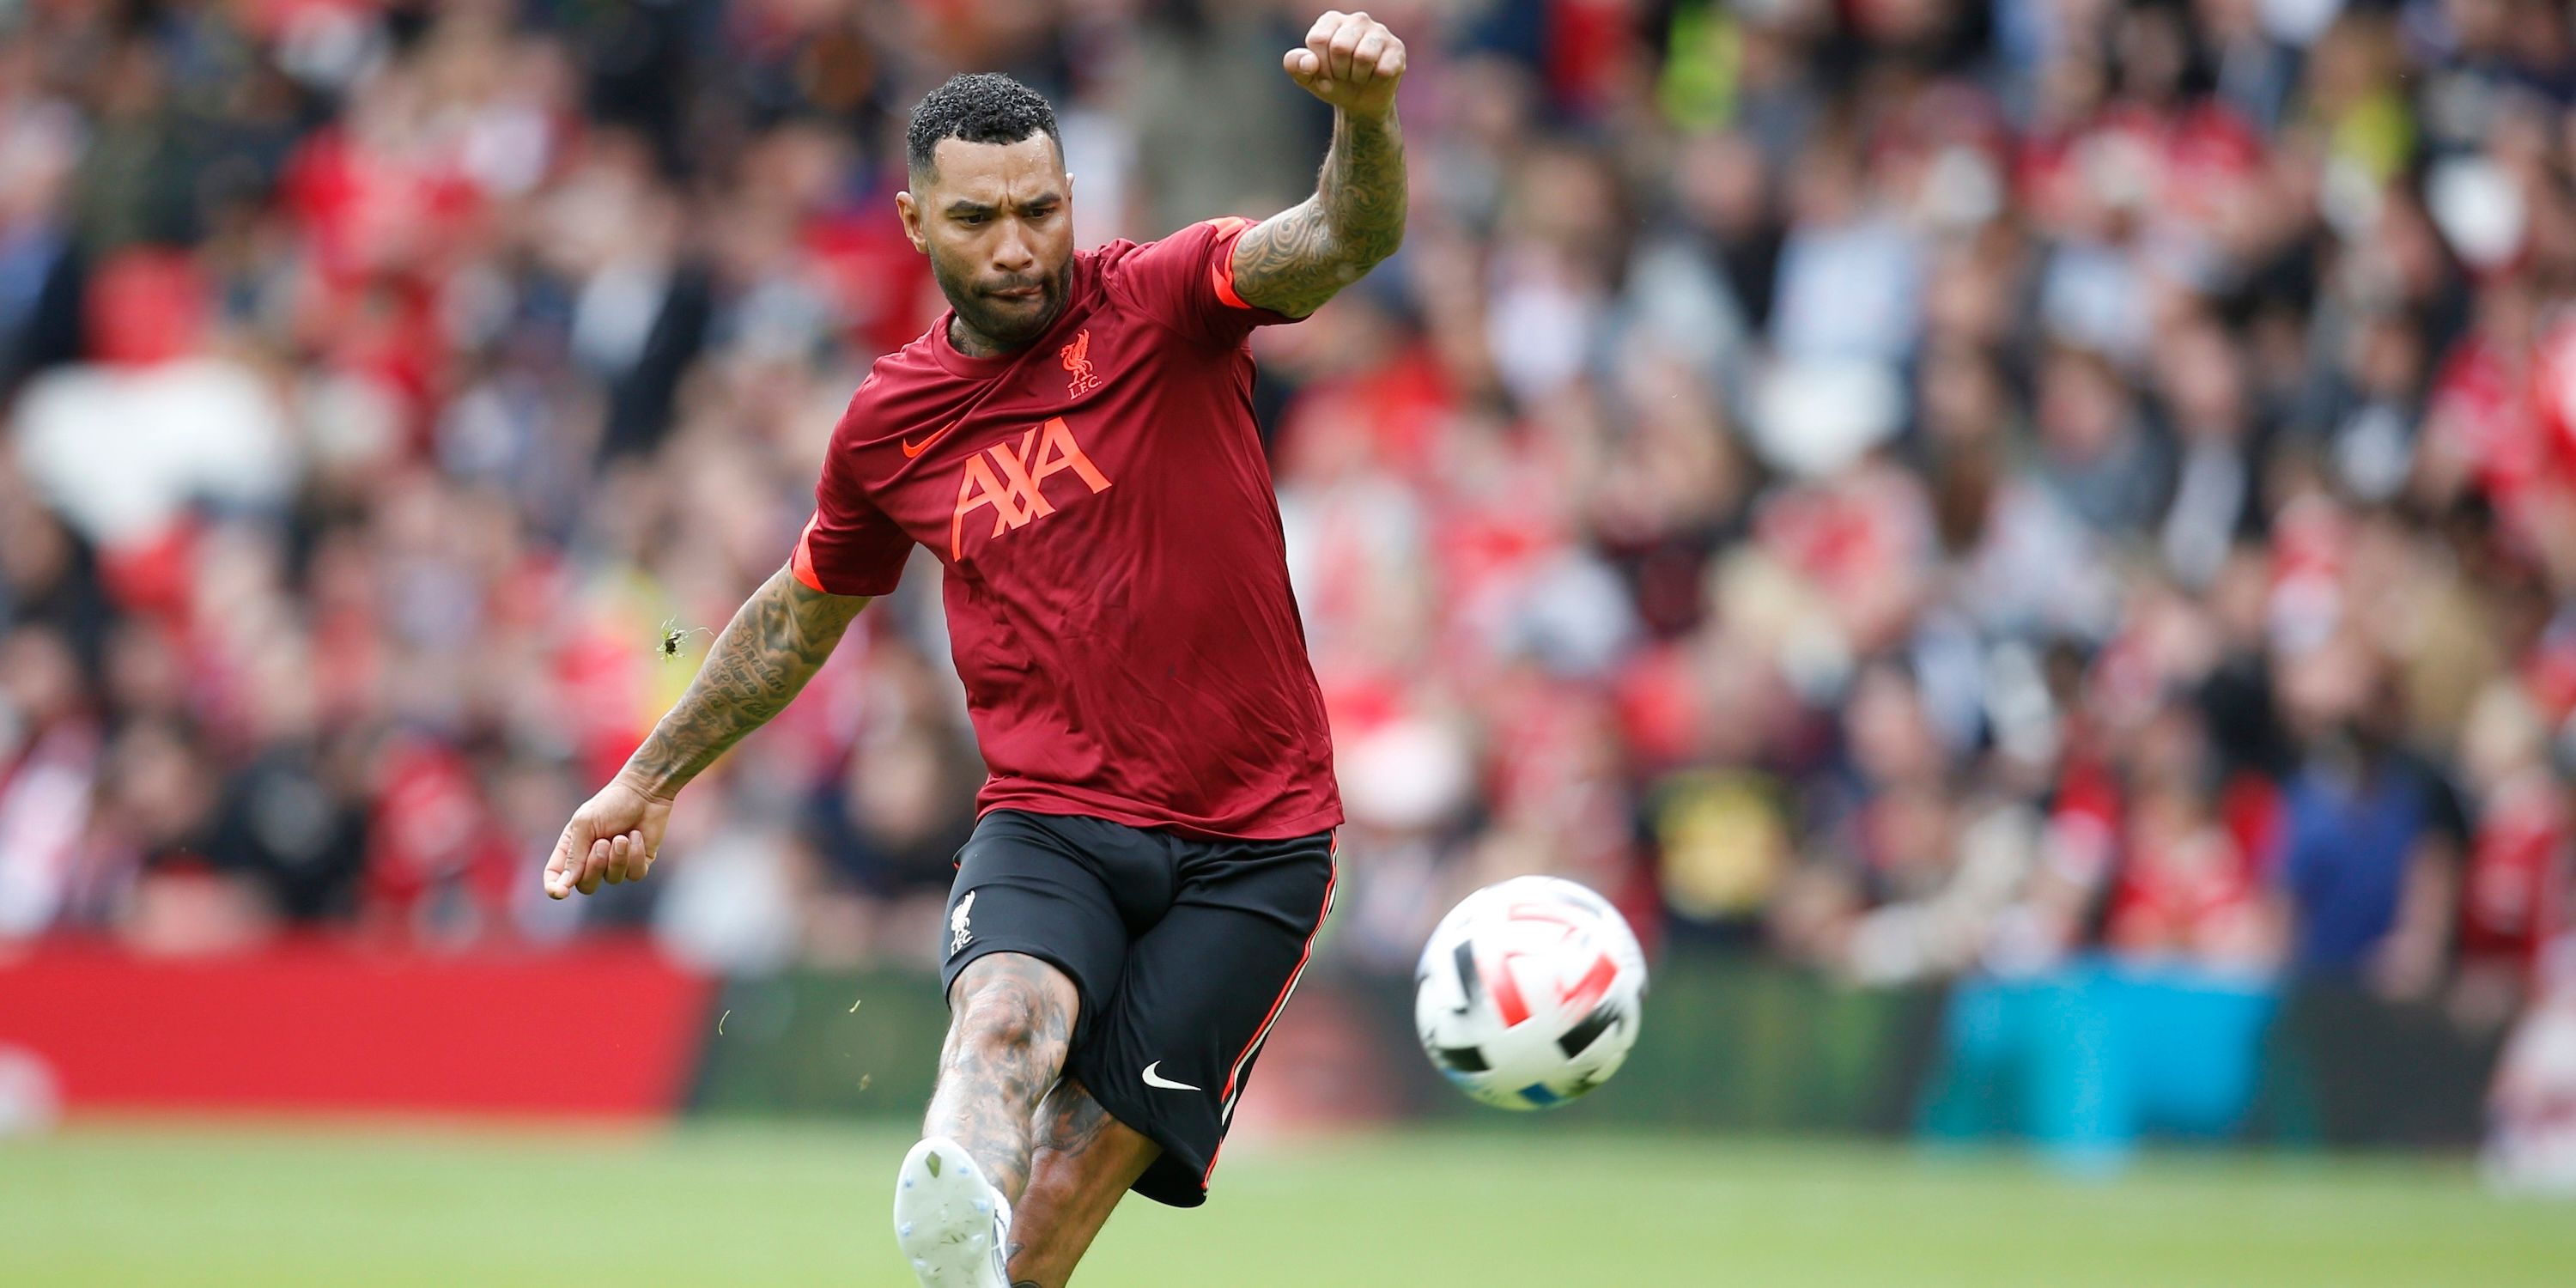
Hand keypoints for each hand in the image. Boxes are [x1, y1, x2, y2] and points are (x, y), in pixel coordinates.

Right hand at [544, 775, 673, 898]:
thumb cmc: (611, 803)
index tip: (560, 893)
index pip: (556, 876)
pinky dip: (635, 856)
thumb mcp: (585, 824)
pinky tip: (637, 836)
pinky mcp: (638, 863)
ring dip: (617, 858)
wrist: (645, 792)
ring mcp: (616, 863)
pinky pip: (634, 875)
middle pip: (586, 886)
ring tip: (622, 836)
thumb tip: (565, 886)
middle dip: (595, 867)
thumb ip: (574, 855)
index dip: (555, 888)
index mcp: (572, 848)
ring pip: (612, 880)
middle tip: (603, 843)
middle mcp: (592, 859)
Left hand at [1284, 11, 1404, 118]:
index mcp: (1331, 20)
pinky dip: (1375, 81)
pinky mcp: (1397, 48)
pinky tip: (1375, 77)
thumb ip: (1296, 66)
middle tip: (1344, 75)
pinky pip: (1383, 69)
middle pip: (1340, 46)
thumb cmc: (1333, 82)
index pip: (1319, 39)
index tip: (1324, 74)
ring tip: (1358, 76)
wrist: (1361, 103)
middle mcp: (1357, 19)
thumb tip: (1308, 62)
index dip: (1319, 65)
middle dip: (1339, 71)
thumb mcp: (1308, 78)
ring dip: (1358, 77)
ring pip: (1364, 56)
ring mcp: (1380, 32)